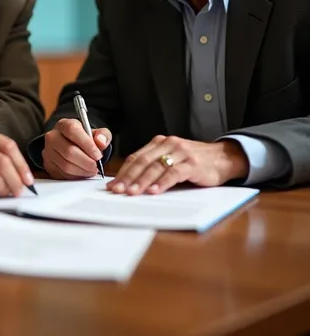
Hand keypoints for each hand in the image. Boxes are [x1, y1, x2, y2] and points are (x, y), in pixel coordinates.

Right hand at [42, 118, 110, 179]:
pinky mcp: (48, 165)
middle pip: (69, 151)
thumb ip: (102, 135)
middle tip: (96, 166)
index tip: (98, 155)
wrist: (70, 145)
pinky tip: (84, 172)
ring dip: (82, 170)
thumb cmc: (83, 139)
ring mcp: (48, 151)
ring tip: (92, 170)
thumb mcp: (96, 133)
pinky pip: (63, 174)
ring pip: (66, 165)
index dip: (87, 144)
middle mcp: (53, 136)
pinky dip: (76, 176)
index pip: (72, 130)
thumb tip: (101, 142)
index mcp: (64, 124)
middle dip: (86, 161)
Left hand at [108, 136, 248, 195]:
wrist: (223, 157)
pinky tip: (154, 191)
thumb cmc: (194, 162)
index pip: (137, 157)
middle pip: (143, 162)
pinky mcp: (192, 164)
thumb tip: (130, 183)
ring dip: (141, 181)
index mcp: (160, 142)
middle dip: (128, 177)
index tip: (113, 185)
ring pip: (156, 167)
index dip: (123, 172)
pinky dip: (162, 183)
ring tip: (132, 193)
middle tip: (117, 191)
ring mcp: (181, 153)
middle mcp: (168, 144)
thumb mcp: (172, 159)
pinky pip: (173, 173)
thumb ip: (154, 166)